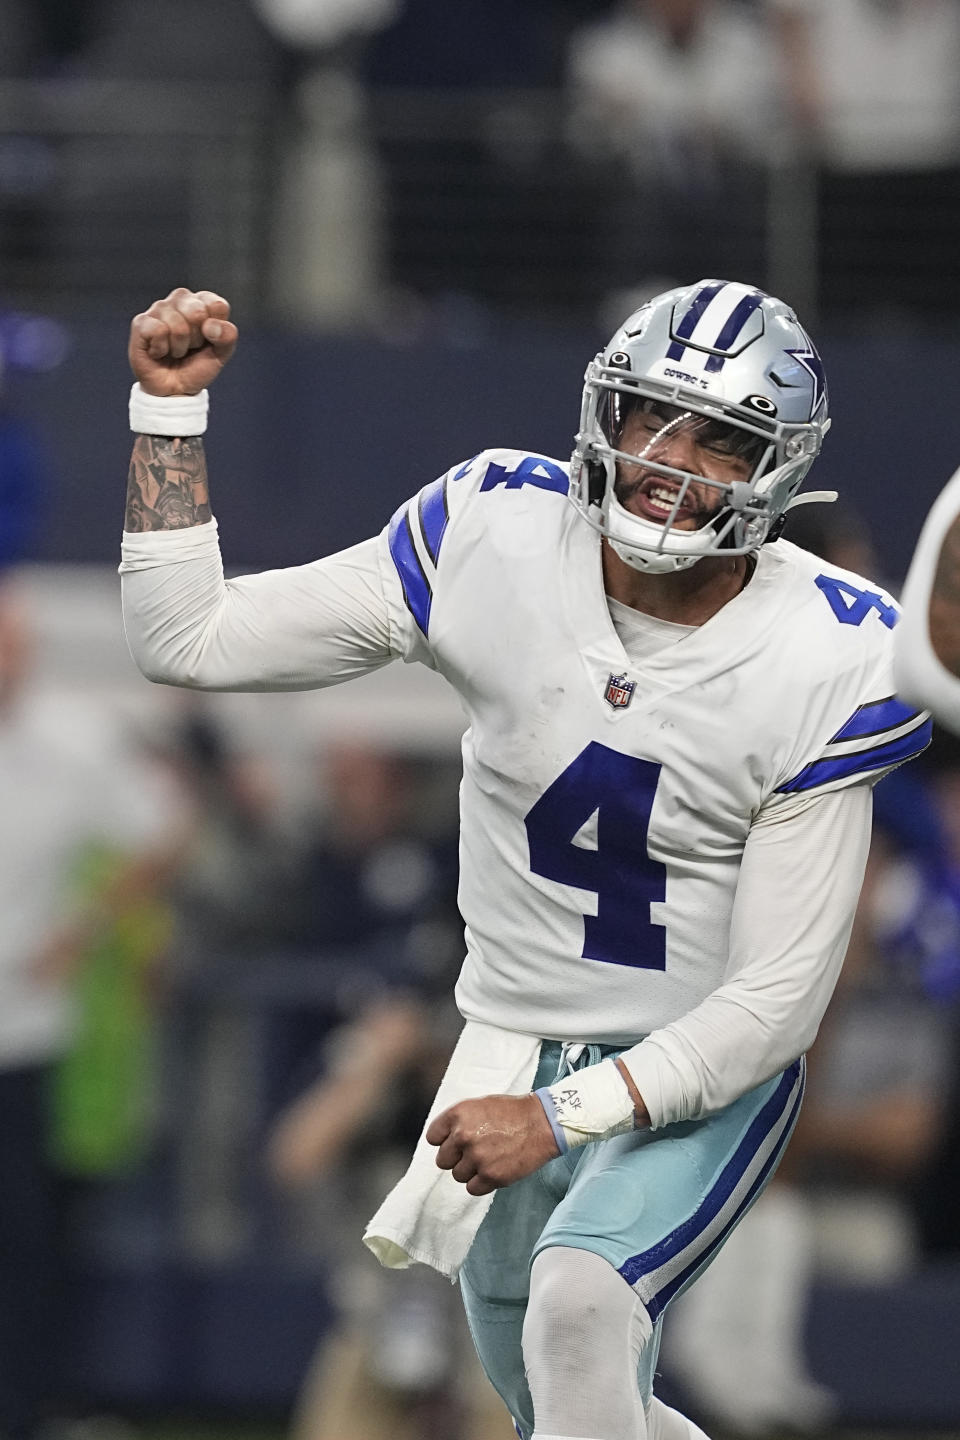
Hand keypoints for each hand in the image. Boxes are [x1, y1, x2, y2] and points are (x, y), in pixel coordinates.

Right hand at [128, 287, 238, 396]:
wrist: (174, 389)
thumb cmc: (196, 366)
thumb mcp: (221, 354)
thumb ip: (228, 336)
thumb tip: (210, 325)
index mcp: (202, 302)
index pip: (217, 305)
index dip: (215, 331)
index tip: (208, 340)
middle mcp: (180, 299)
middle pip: (197, 312)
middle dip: (197, 339)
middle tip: (190, 347)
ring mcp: (159, 308)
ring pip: (178, 326)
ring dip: (179, 347)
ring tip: (174, 351)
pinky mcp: (141, 321)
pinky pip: (158, 331)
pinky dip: (162, 349)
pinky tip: (159, 351)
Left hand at [426, 1092, 559, 1195]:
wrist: (543, 1123)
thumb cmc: (513, 1112)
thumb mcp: (480, 1105)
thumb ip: (459, 1122)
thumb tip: (444, 1140)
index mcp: (458, 1115)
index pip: (433, 1138)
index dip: (445, 1141)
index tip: (456, 1142)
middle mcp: (463, 1136)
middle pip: (443, 1160)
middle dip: (457, 1158)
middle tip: (476, 1151)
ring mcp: (476, 1158)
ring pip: (458, 1176)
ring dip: (471, 1171)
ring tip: (490, 1158)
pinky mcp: (491, 1177)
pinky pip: (472, 1188)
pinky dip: (481, 1183)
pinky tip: (494, 1169)